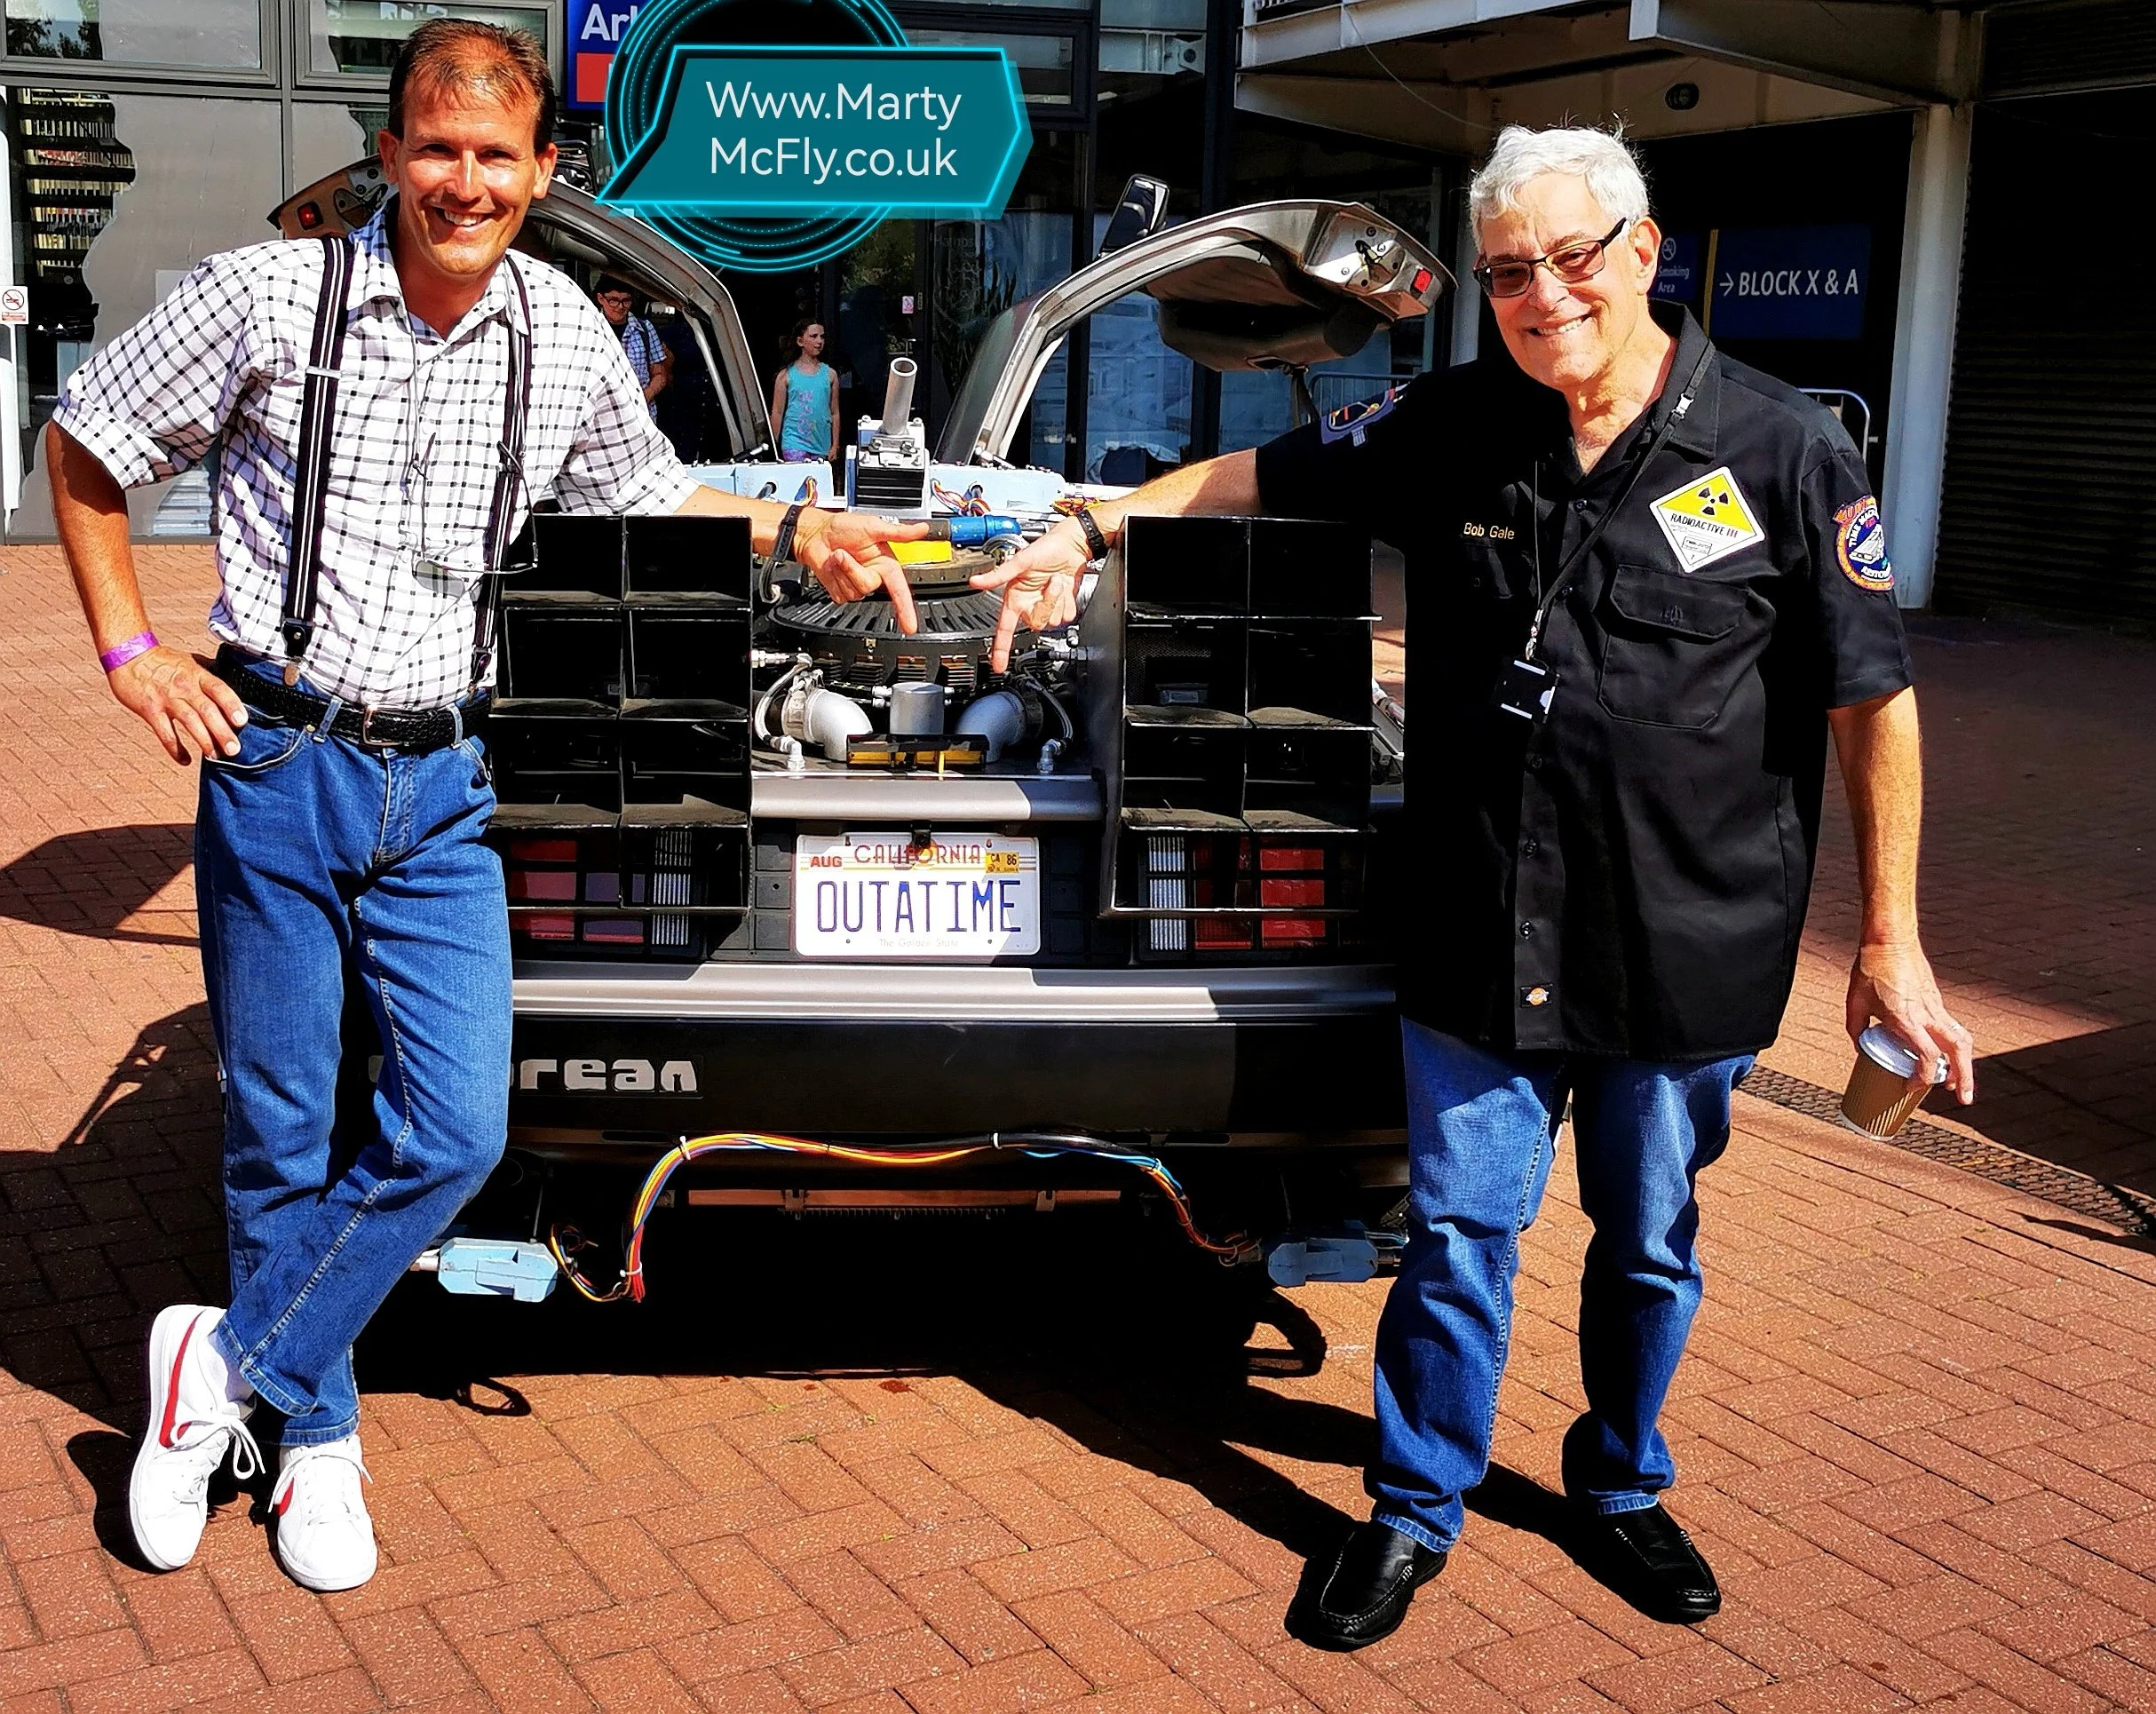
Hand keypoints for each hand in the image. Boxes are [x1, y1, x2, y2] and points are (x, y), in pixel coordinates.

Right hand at [107, 646, 247, 764]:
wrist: (127, 654)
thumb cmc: (162, 660)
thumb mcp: (191, 660)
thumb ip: (211, 672)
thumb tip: (235, 680)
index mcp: (197, 674)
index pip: (219, 689)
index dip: (232, 705)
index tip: (242, 721)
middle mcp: (184, 686)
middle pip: (207, 710)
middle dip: (222, 732)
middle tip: (233, 749)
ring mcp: (167, 699)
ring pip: (190, 722)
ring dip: (204, 741)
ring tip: (215, 756)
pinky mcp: (150, 710)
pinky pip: (165, 733)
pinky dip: (175, 749)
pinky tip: (185, 760)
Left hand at [797, 509, 929, 634]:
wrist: (816, 533)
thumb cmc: (843, 527)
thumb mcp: (874, 527)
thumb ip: (899, 532)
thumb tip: (922, 529)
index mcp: (886, 565)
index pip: (900, 591)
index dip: (906, 610)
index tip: (910, 627)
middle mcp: (873, 577)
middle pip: (868, 587)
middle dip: (853, 569)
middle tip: (844, 553)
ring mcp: (856, 586)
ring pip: (853, 592)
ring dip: (841, 571)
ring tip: (838, 556)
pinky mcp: (841, 592)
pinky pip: (840, 595)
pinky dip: (832, 579)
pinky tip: (832, 567)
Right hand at [970, 517, 1091, 671]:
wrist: (1072, 544)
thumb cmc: (1045, 548)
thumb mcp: (1020, 561)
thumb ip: (998, 575)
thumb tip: (976, 581)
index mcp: (1014, 598)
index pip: (1004, 629)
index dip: (1001, 649)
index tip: (997, 666)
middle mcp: (1029, 603)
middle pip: (1036, 624)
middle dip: (1046, 604)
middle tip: (1050, 584)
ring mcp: (1046, 605)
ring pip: (1053, 621)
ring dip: (1058, 600)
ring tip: (1056, 581)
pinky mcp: (1062, 604)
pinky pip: (1067, 616)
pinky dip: (1069, 602)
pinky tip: (1065, 588)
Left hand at [1847, 938, 1975, 1104]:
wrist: (1890, 940)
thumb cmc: (1870, 970)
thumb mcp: (1854, 1003)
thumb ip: (1856, 1030)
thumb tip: (1859, 1049)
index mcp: (1906, 1019)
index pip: (1926, 1056)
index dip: (1921, 1077)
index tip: (1910, 1087)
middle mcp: (1927, 1015)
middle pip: (1957, 1051)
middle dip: (1964, 1077)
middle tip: (1963, 1099)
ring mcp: (1936, 1006)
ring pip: (1961, 1039)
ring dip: (1964, 1063)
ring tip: (1957, 1082)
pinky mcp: (1938, 1000)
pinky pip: (1952, 1027)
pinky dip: (1953, 1046)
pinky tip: (1945, 1056)